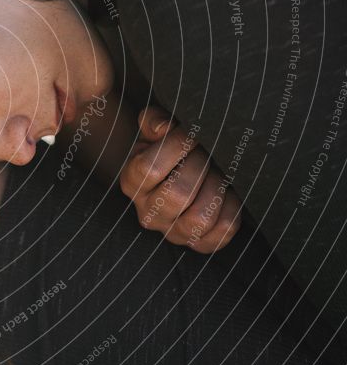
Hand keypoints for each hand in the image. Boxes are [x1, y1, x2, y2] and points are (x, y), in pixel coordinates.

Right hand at [119, 106, 241, 252]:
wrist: (186, 173)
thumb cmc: (171, 148)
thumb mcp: (158, 131)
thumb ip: (155, 120)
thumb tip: (163, 127)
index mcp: (132, 182)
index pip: (149, 168)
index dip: (177, 146)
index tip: (193, 133)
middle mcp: (148, 213)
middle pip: (177, 194)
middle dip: (201, 167)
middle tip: (208, 153)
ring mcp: (174, 232)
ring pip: (199, 219)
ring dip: (216, 189)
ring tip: (217, 173)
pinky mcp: (200, 244)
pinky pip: (223, 230)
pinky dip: (232, 208)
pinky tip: (227, 193)